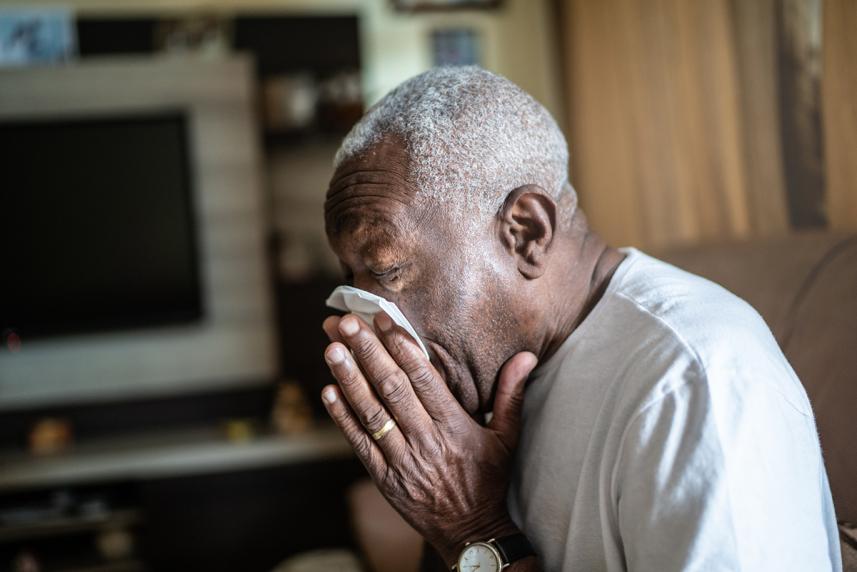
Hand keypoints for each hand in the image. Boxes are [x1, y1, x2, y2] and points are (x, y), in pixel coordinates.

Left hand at [321, 312, 537, 564]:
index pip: (424, 379)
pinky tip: (329, 391)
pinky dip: (343, 418)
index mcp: (455, 426)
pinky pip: (360, 444)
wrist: (472, 533)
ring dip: (349, 379)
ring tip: (332, 349)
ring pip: (372, 413)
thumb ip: (511, 394)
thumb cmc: (488, 480)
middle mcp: (427, 440)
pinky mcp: (385, 478)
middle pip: (392, 389)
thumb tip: (527, 356)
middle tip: (346, 323)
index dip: (402, 347)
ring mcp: (403, 460)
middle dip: (368, 353)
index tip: (384, 319)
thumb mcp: (507, 437)